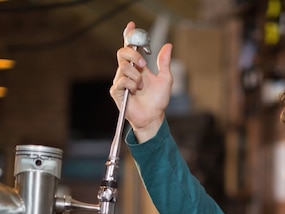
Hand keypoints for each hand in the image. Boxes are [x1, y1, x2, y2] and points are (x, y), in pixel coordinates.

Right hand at [110, 21, 172, 141]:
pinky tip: (135, 91)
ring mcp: (120, 81)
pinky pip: (121, 81)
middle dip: (133, 55)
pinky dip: (131, 85)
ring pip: (123, 67)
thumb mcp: (165, 79)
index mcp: (138, 67)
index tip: (132, 26)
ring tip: (141, 87)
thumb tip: (168, 46)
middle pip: (122, 53)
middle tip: (144, 64)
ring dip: (136, 76)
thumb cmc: (158, 100)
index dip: (129, 36)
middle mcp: (127, 72)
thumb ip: (164, 63)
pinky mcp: (116, 91)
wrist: (154, 116)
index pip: (130, 48)